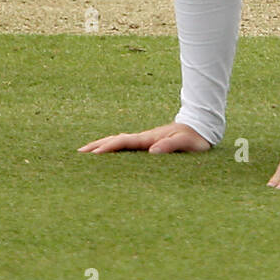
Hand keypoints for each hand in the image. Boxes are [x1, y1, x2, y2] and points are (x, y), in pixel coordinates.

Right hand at [78, 122, 210, 154]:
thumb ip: (170, 146)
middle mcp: (143, 137)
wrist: (200, 127)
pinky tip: (107, 152)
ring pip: (118, 141)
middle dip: (97, 145)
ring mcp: (144, 139)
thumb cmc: (195, 138)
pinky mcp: (147, 143)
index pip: (124, 142)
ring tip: (85, 152)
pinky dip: (112, 147)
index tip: (94, 153)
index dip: (109, 147)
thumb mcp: (186, 143)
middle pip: (115, 139)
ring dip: (102, 145)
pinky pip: (125, 145)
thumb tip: (152, 151)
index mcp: (149, 138)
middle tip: (79, 152)